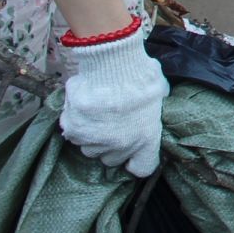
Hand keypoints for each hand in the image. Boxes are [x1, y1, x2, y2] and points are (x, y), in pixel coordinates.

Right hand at [59, 23, 168, 177]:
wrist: (111, 64)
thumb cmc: (140, 75)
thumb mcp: (159, 93)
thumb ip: (153, 109)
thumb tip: (151, 107)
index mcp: (146, 139)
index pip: (143, 168)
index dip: (138, 159)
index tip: (135, 151)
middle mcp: (120, 146)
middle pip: (112, 158)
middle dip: (114, 144)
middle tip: (115, 123)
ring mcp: (94, 141)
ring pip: (91, 147)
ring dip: (94, 135)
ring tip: (99, 112)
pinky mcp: (73, 130)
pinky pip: (74, 133)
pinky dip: (78, 123)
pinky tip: (85, 107)